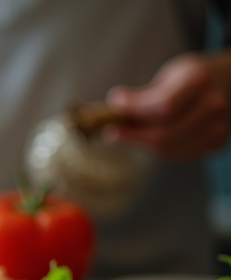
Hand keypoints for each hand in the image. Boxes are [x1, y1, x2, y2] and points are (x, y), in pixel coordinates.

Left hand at [104, 52, 230, 158]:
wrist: (229, 83)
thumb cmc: (191, 78)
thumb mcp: (170, 74)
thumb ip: (146, 93)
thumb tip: (114, 107)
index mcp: (200, 81)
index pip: (164, 104)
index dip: (135, 109)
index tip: (113, 105)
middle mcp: (213, 106)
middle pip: (165, 135)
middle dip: (131, 136)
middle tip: (110, 132)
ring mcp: (218, 128)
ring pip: (169, 149)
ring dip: (141, 144)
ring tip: (128, 134)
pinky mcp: (216, 144)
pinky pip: (178, 154)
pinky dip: (159, 148)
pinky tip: (151, 137)